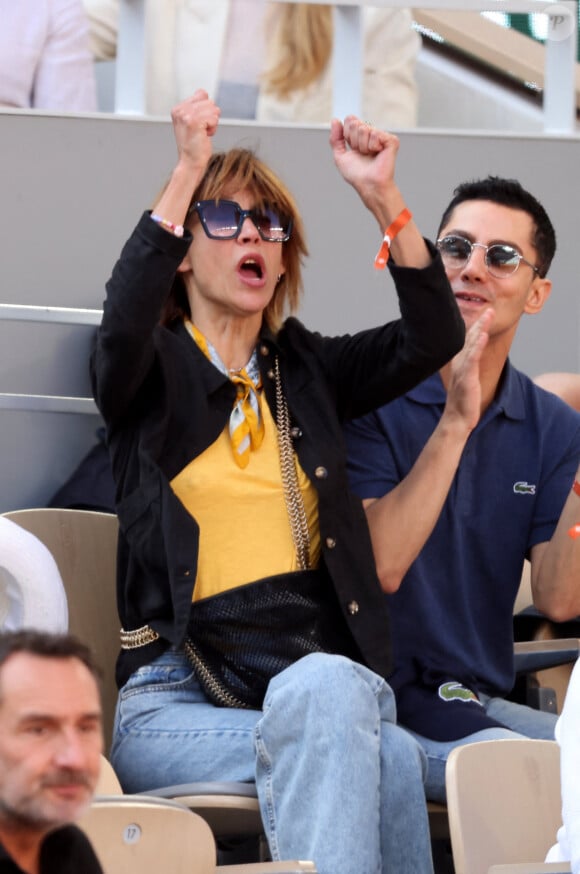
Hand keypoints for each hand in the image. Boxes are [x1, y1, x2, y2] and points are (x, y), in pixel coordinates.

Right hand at [171, 90, 220, 173]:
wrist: (190, 162)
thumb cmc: (195, 145)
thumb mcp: (193, 122)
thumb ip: (196, 107)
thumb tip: (203, 92)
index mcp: (178, 108)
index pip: (202, 94)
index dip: (206, 110)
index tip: (198, 124)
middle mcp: (180, 110)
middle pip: (209, 101)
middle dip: (210, 117)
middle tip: (200, 131)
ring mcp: (186, 115)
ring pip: (213, 109)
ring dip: (212, 123)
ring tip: (202, 134)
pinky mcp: (194, 121)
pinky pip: (214, 118)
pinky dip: (213, 128)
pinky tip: (204, 136)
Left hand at [329, 116, 399, 210]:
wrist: (368, 185)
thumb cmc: (357, 174)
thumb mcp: (340, 156)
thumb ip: (335, 138)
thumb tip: (335, 120)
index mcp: (361, 135)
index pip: (350, 120)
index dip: (347, 135)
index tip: (353, 148)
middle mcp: (372, 133)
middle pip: (356, 124)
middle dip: (354, 141)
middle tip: (362, 154)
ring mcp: (382, 136)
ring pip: (365, 129)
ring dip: (363, 146)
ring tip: (369, 155)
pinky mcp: (391, 140)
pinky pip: (376, 134)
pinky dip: (373, 146)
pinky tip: (378, 153)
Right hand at [444, 308, 493, 431]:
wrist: (457, 419)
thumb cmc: (463, 402)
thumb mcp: (466, 380)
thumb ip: (468, 367)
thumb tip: (473, 360)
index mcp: (459, 362)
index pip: (467, 341)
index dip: (475, 326)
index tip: (483, 313)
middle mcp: (459, 362)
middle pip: (469, 338)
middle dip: (480, 322)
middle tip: (489, 308)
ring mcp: (462, 369)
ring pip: (471, 344)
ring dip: (480, 328)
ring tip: (488, 315)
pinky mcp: (466, 377)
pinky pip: (472, 359)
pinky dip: (477, 346)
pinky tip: (483, 335)